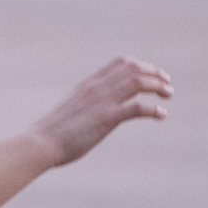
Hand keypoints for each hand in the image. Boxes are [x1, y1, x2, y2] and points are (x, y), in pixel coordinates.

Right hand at [26, 57, 170, 165]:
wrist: (40, 143)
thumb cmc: (51, 133)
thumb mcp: (70, 111)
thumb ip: (84, 107)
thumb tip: (92, 114)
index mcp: (87, 85)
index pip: (119, 63)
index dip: (141, 65)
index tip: (153, 75)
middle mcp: (96, 89)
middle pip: (133, 68)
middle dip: (155, 73)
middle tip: (166, 84)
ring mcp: (101, 102)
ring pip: (138, 82)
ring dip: (158, 86)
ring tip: (168, 94)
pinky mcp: (106, 119)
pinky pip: (136, 108)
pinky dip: (153, 109)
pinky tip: (161, 115)